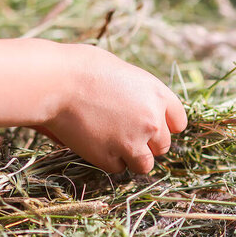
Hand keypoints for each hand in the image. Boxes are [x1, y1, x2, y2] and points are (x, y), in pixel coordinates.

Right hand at [45, 44, 186, 173]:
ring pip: (145, 164)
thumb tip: (143, 110)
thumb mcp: (125, 73)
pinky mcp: (111, 158)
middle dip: (147, 143)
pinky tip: (94, 142)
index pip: (178, 122)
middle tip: (125, 133)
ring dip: (131, 157)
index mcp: (159, 95)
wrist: (57, 82)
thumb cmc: (85, 69)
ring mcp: (133, 142)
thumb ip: (141, 95)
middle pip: (163, 146)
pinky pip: (118, 167)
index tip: (151, 126)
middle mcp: (153, 121)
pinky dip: (107, 160)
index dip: (164, 125)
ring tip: (111, 141)